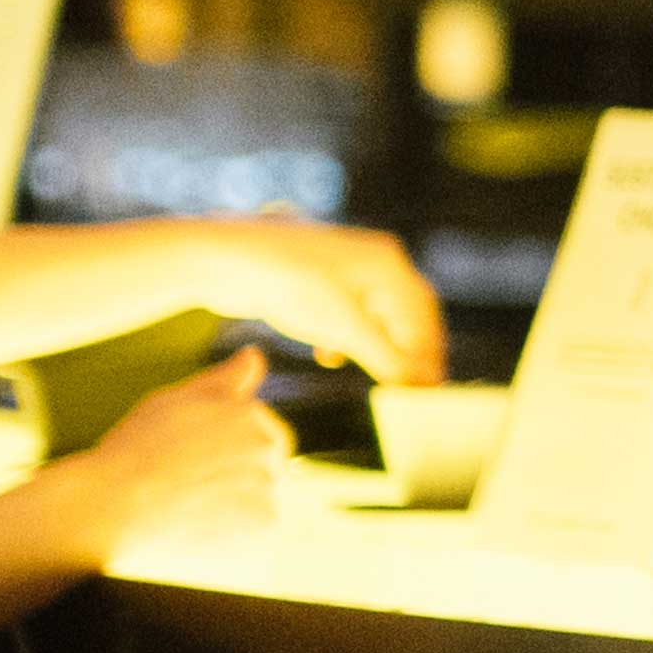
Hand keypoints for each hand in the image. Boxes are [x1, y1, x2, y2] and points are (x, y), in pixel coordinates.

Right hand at [82, 347, 288, 541]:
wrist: (113, 506)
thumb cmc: (136, 451)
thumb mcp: (177, 401)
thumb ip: (224, 381)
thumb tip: (255, 356)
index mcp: (251, 413)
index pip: (260, 432)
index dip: (223, 450)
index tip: (191, 461)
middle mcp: (269, 445)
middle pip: (265, 466)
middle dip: (235, 476)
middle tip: (187, 485)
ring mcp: (270, 486)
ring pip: (260, 500)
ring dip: (234, 506)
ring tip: (188, 507)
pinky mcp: (265, 526)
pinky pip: (257, 533)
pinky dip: (234, 536)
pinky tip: (198, 530)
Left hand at [217, 218, 450, 385]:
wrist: (224, 260)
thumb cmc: (290, 287)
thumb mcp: (345, 328)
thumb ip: (389, 360)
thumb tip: (423, 388)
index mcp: (389, 262)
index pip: (425, 318)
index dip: (429, 358)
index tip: (426, 394)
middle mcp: (373, 258)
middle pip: (406, 315)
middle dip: (407, 354)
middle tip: (406, 391)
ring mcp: (345, 266)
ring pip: (376, 316)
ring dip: (378, 348)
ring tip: (375, 378)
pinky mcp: (317, 278)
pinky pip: (348, 313)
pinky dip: (348, 338)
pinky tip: (329, 358)